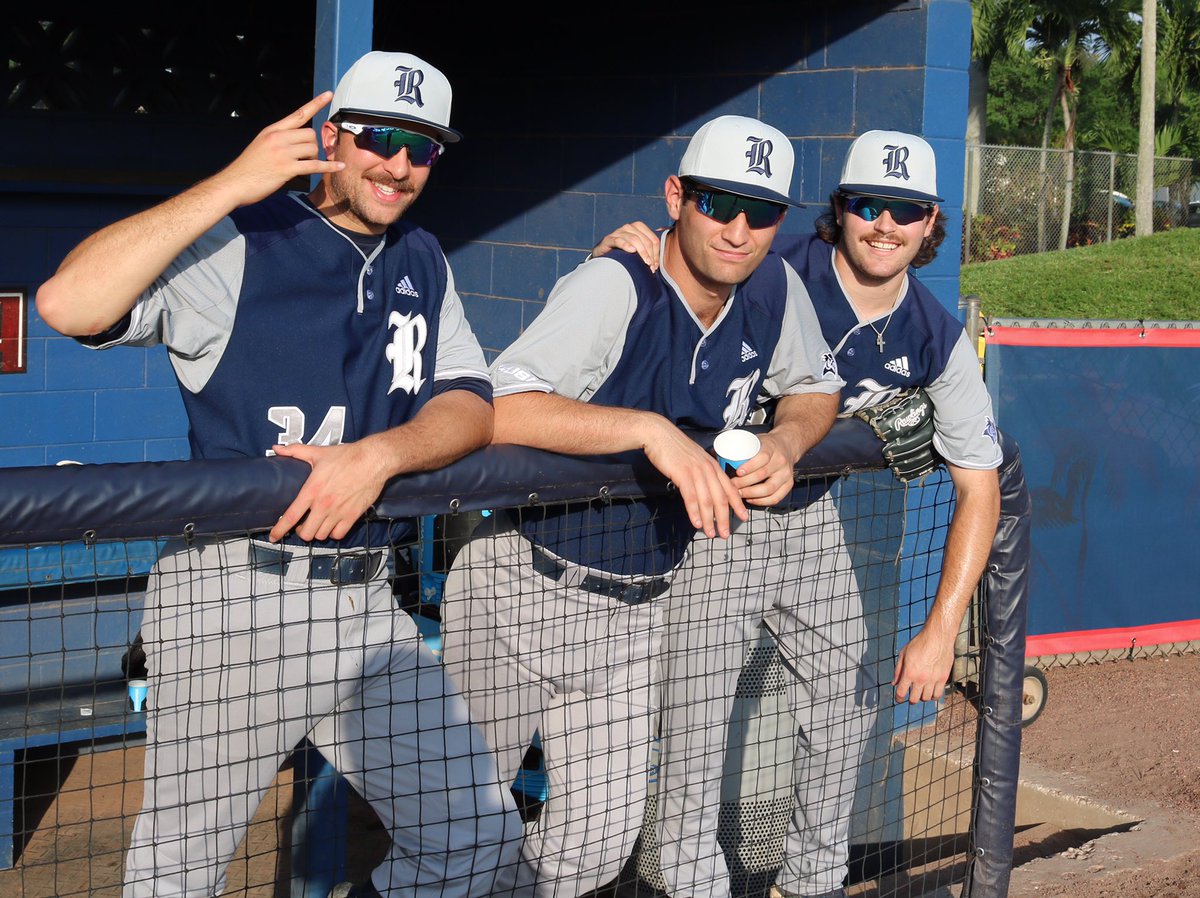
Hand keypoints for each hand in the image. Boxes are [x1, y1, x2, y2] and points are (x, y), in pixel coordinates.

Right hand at [211, 93, 344, 207]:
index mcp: (272, 130)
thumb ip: (278, 139)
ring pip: (313, 148)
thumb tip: (296, 141)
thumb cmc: (248, 168)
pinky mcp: (286, 168)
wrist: (233, 183)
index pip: (299, 113)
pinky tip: (339, 167)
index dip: (316, 103)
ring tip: (301, 166)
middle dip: (313, 146)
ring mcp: (282, 152)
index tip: (329, 94)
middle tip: (305, 158)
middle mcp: (278, 137)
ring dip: (313, 158)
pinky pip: (314, 165)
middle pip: (310, 134)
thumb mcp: (261, 144)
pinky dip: (329, 167)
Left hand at [268, 440, 389, 541]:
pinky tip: (333, 525)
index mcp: (312, 490)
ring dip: (317, 532)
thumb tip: (277, 448)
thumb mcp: (318, 452)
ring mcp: (338, 512)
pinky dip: (333, 533)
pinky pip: (338, 534)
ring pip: (321, 535)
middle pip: (305, 533)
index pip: (291, 516)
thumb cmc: (346, 456)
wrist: (373, 460)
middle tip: (302, 525)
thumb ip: (295, 451)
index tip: (273, 537)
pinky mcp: (353, 516)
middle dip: (301, 532)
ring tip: (318, 524)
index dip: (279, 529)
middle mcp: (323, 505)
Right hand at [591, 222, 662, 271]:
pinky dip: (626, 245)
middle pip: (645, 240)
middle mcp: (629, 227)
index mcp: (638, 227)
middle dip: (650, 255)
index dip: (656, 253)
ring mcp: (618, 232)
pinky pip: (619, 240)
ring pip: (634, 239)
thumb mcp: (637, 250)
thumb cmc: (622, 254)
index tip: (655, 266)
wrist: (603, 255)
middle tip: (651, 267)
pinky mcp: (609, 239)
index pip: (653, 240)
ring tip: (645, 263)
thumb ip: (648, 251)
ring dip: (642, 252)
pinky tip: (631, 251)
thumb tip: (659, 262)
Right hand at [641, 419, 747, 538]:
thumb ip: (700, 473)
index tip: (744, 517)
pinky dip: (694, 512)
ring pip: (707, 500)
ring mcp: (696, 471)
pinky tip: (696, 523)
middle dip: (725, 518)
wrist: (659, 434)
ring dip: (710, 520)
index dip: (738, 504)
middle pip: (721, 498)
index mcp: (712, 465)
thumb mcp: (693, 459)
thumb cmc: (673, 447)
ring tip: (711, 534)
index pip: (729, 488)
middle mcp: (708, 469)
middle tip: (725, 534)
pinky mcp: (682, 474)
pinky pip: (691, 497)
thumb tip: (702, 490)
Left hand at [729, 431, 799, 505]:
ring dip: (751, 494)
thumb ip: (737, 447)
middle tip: (731, 485)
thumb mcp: (754, 440)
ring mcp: (786, 474)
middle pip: (762, 475)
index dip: (749, 466)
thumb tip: (713, 452)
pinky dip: (762, 501)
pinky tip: (751, 499)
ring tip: (738, 494)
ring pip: (769, 489)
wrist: (787, 445)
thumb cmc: (766, 444)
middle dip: (744, 483)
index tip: (737, 472)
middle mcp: (780, 461)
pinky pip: (775, 498)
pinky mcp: (788, 484)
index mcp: (771, 447)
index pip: (762, 457)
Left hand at [893, 626, 955, 703]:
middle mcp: (921, 678)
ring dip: (922, 697)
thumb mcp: (903, 654)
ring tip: (921, 693)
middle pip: (914, 699)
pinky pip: (938, 694)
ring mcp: (933, 679)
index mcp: (909, 672)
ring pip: (926, 698)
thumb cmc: (919, 643)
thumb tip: (894, 683)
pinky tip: (931, 692)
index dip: (899, 698)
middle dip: (911, 700)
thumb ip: (898, 670)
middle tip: (911, 697)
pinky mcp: (943, 678)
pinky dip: (933, 696)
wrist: (937, 637)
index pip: (901, 692)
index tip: (899, 699)